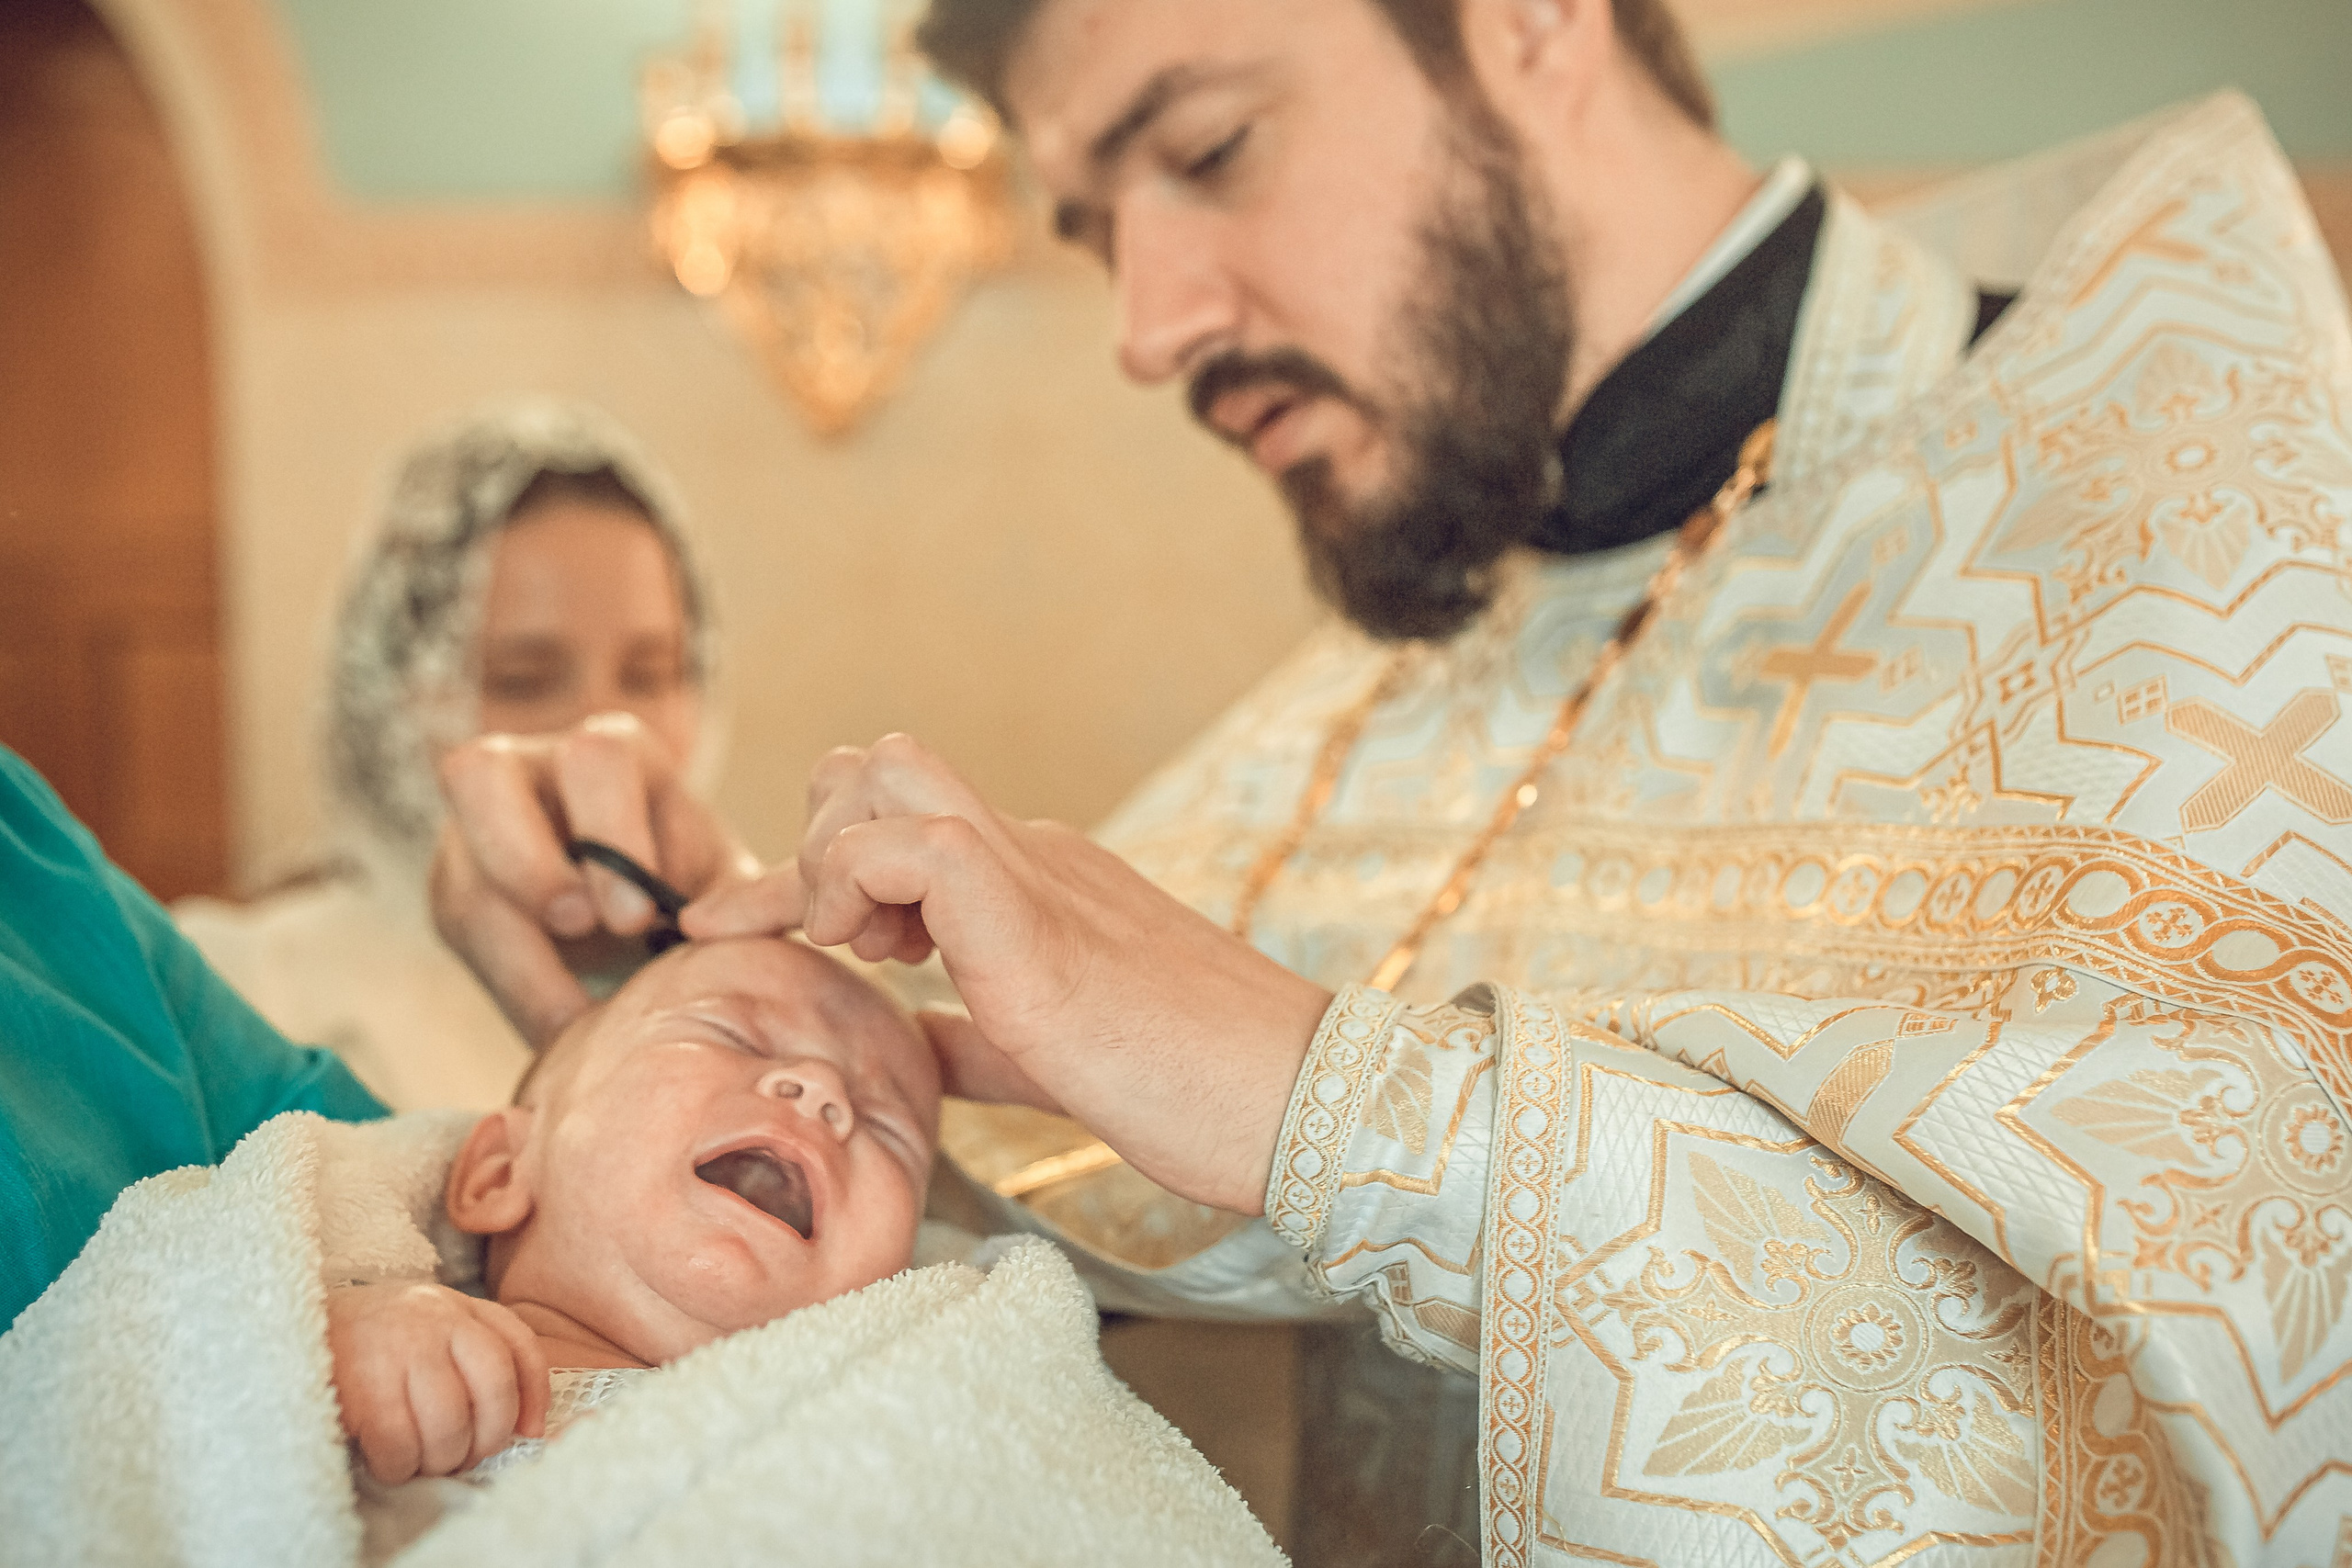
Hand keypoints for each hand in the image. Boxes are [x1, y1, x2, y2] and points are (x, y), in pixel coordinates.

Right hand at [326, 1282, 550, 1484]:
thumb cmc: (374, 1341)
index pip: (519, 1348)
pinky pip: (399, 1442)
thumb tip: (526, 1425)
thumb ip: (474, 1358)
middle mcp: (437, 1319)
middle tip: (462, 1455)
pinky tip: (390, 1461)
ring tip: (423, 1460)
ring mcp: (400, 1347)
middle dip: (487, 1437)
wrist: (293, 1323)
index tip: (528, 1432)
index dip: (533, 1397)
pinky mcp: (361, 1383)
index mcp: (461, 1307)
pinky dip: (400, 1465)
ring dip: (440, 1457)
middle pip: (494, 1389)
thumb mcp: (430, 1327)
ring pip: (449, 1422)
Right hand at [431, 713, 758, 1046]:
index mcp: (611, 753)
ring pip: (457, 869)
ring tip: (569, 1012)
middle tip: (579, 928)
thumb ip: (736, 896)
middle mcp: (526, 771)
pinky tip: (558, 1028)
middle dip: (527, 863)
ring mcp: (475, 830)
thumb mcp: (718, 876)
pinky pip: (459, 932)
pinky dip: (511, 985)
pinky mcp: (456, 888)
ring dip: (510, 948)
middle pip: (479, 776)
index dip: (610, 834)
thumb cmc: (685, 876)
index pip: (595, 759)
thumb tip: (747, 930)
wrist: (638, 908)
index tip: (637, 917)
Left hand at [684, 734, 1333, 1214]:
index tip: (737, 927)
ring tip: (867, 949)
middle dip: (811, 840)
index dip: (800, 870)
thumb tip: (911, 1041)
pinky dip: (860, 884)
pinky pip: (914, 842)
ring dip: (831, 854)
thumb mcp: (1047, 1059)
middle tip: (838, 943)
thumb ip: (975, 1038)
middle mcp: (1027, 852)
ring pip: (882, 770)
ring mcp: (1034, 871)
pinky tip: (884, 959)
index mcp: (1031, 882)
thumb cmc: (1195, 1087)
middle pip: (872, 762)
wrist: (1297, 1099)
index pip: (890, 821)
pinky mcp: (1035, 918)